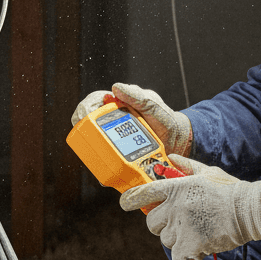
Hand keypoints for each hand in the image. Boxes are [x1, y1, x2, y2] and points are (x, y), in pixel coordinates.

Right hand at [71, 82, 192, 156]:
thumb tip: (116, 87)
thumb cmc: (165, 119)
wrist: (177, 141)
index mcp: (118, 105)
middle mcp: (112, 121)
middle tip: (88, 136)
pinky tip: (105, 171)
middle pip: (88, 123)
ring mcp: (114, 138)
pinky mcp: (119, 155)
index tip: (84, 114)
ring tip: (95, 156)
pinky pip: (105, 161)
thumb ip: (137, 96)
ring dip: (91, 149)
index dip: (85, 107)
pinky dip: (103, 167)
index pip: (93, 102)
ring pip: (93, 143)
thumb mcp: (153, 105)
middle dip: (83, 128)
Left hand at [120, 155, 260, 259]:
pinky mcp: (189, 244)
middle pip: (151, 223)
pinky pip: (178, 255)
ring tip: (197, 232)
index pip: (142, 194)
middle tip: (180, 223)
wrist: (248, 210)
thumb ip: (186, 167)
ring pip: (166, 240)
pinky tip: (200, 246)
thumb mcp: (207, 172)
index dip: (130, 200)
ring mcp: (180, 226)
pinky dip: (188, 254)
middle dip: (163, 225)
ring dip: (178, 239)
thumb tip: (172, 157)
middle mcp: (174, 207)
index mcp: (176, 187)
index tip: (126, 204)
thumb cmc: (229, 190)